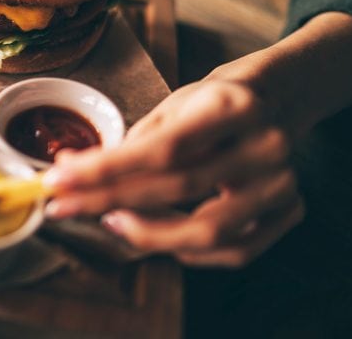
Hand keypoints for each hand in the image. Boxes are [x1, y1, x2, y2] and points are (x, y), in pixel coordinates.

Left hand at [44, 79, 303, 267]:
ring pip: (208, 231)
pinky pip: (233, 250)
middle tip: (63, 204)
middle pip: (177, 189)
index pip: (162, 149)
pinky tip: (154, 232)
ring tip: (108, 219)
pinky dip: (186, 248)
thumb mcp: (173, 105)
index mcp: (233, 106)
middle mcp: (266, 145)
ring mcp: (284, 183)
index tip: (59, 179)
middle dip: (109, 200)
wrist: (272, 101)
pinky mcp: (291, 210)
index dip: (106, 169)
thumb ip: (131, 143)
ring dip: (147, 233)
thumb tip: (72, 172)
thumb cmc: (210, 103)